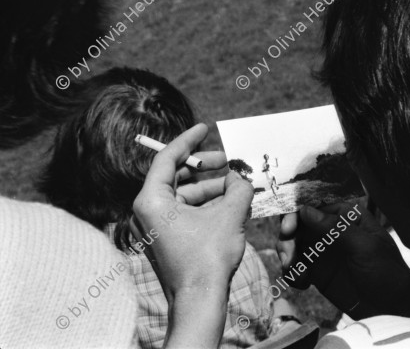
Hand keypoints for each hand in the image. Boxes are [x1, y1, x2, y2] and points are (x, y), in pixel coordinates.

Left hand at [130, 124, 253, 347]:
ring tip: (237, 186)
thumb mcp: (230, 215)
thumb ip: (238, 188)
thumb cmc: (208, 257)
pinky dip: (207, 205)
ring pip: (185, 195)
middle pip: (177, 176)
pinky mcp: (167, 238)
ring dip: (211, 188)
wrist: (199, 299)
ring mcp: (157, 226)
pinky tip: (230, 203)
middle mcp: (149, 211)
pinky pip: (186, 212)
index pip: (167, 159)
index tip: (204, 128)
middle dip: (205, 167)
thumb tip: (241, 177)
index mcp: (152, 200)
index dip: (188, 140)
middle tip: (228, 161)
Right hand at [277, 200, 409, 319]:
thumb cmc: (386, 272)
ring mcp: (322, 250)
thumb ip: (335, 228)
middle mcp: (330, 229)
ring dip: (287, 256)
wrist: (392, 309)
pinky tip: (302, 284)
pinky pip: (295, 267)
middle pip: (297, 224)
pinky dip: (292, 273)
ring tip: (293, 272)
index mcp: (345, 216)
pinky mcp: (317, 271)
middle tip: (288, 257)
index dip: (296, 213)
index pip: (315, 205)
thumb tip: (305, 209)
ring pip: (292, 244)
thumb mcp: (364, 247)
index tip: (288, 229)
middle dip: (287, 238)